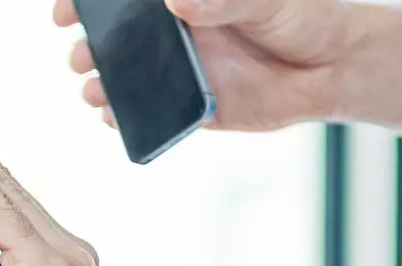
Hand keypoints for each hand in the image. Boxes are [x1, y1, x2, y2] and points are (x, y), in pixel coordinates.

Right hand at [55, 0, 356, 132]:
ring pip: (122, 78)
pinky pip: (147, 115)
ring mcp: (178, 72)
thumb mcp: (264, 1)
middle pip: (112, 38)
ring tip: (95, 87)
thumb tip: (176, 1)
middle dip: (87, 46)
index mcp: (182, 4)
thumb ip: (222, 1)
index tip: (68, 11)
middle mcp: (174, 35)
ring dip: (98, 84)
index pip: (125, 1)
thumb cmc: (302, 18)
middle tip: (83, 55)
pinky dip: (124, 117)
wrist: (333, 69)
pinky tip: (114, 115)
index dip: (87, 3)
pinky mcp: (189, 109)